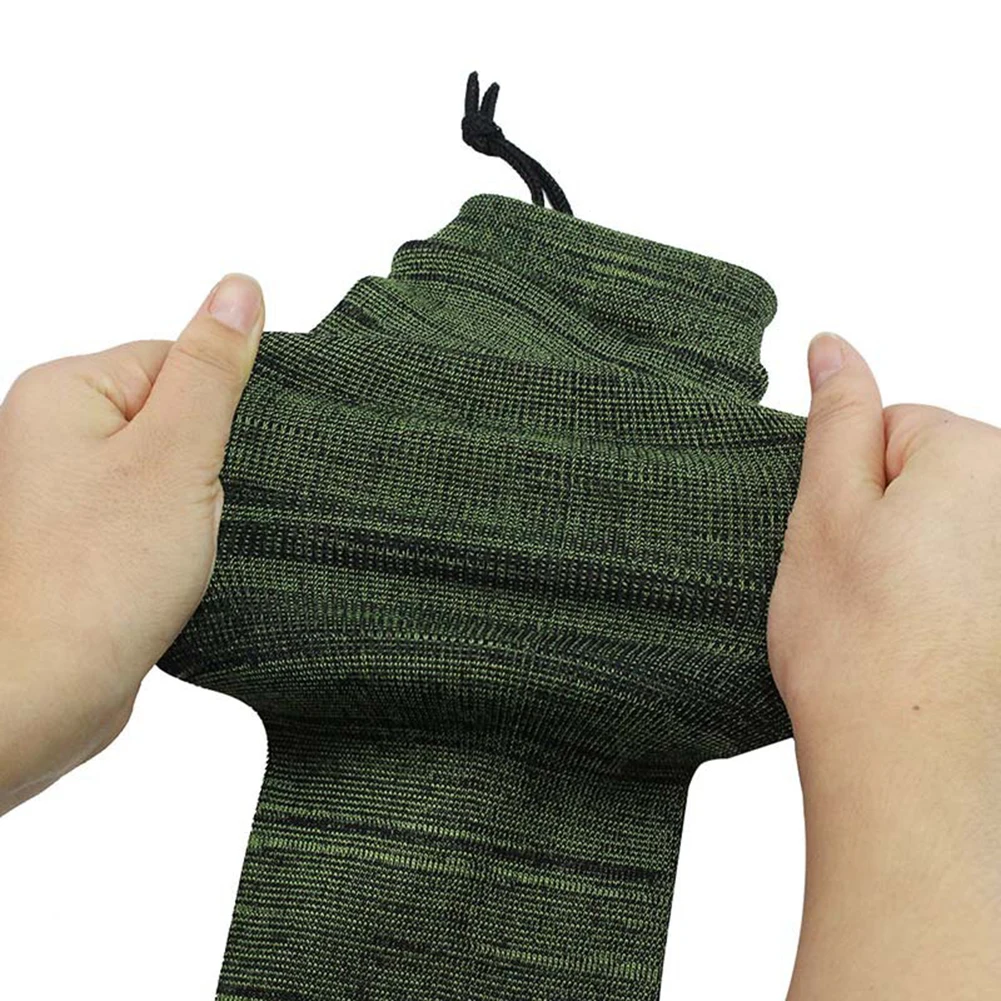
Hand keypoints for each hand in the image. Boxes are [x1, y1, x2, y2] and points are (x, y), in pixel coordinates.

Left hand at [0, 274, 262, 814]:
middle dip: (204, 469)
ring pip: (170, 474)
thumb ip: (213, 367)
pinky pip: (152, 518)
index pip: (176, 360)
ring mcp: (63, 491)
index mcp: (67, 392)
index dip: (214, 414)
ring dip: (193, 511)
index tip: (207, 465)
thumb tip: (240, 288)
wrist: (39, 694)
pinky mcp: (80, 541)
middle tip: (184, 516)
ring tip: (170, 551)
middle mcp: (54, 433)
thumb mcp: (177, 454)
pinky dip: (173, 543)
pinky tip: (164, 574)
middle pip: (175, 418)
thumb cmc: (96, 578)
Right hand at [768, 333, 1000, 997]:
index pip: (895, 427)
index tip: (843, 543)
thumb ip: (837, 418)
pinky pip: (969, 580)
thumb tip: (833, 346)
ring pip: (950, 534)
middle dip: (889, 520)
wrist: (909, 770)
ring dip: (915, 566)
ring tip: (892, 625)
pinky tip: (925, 647)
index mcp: (977, 456)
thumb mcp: (824, 511)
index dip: (851, 483)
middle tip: (861, 586)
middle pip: (932, 478)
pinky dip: (945, 605)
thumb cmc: (858, 644)